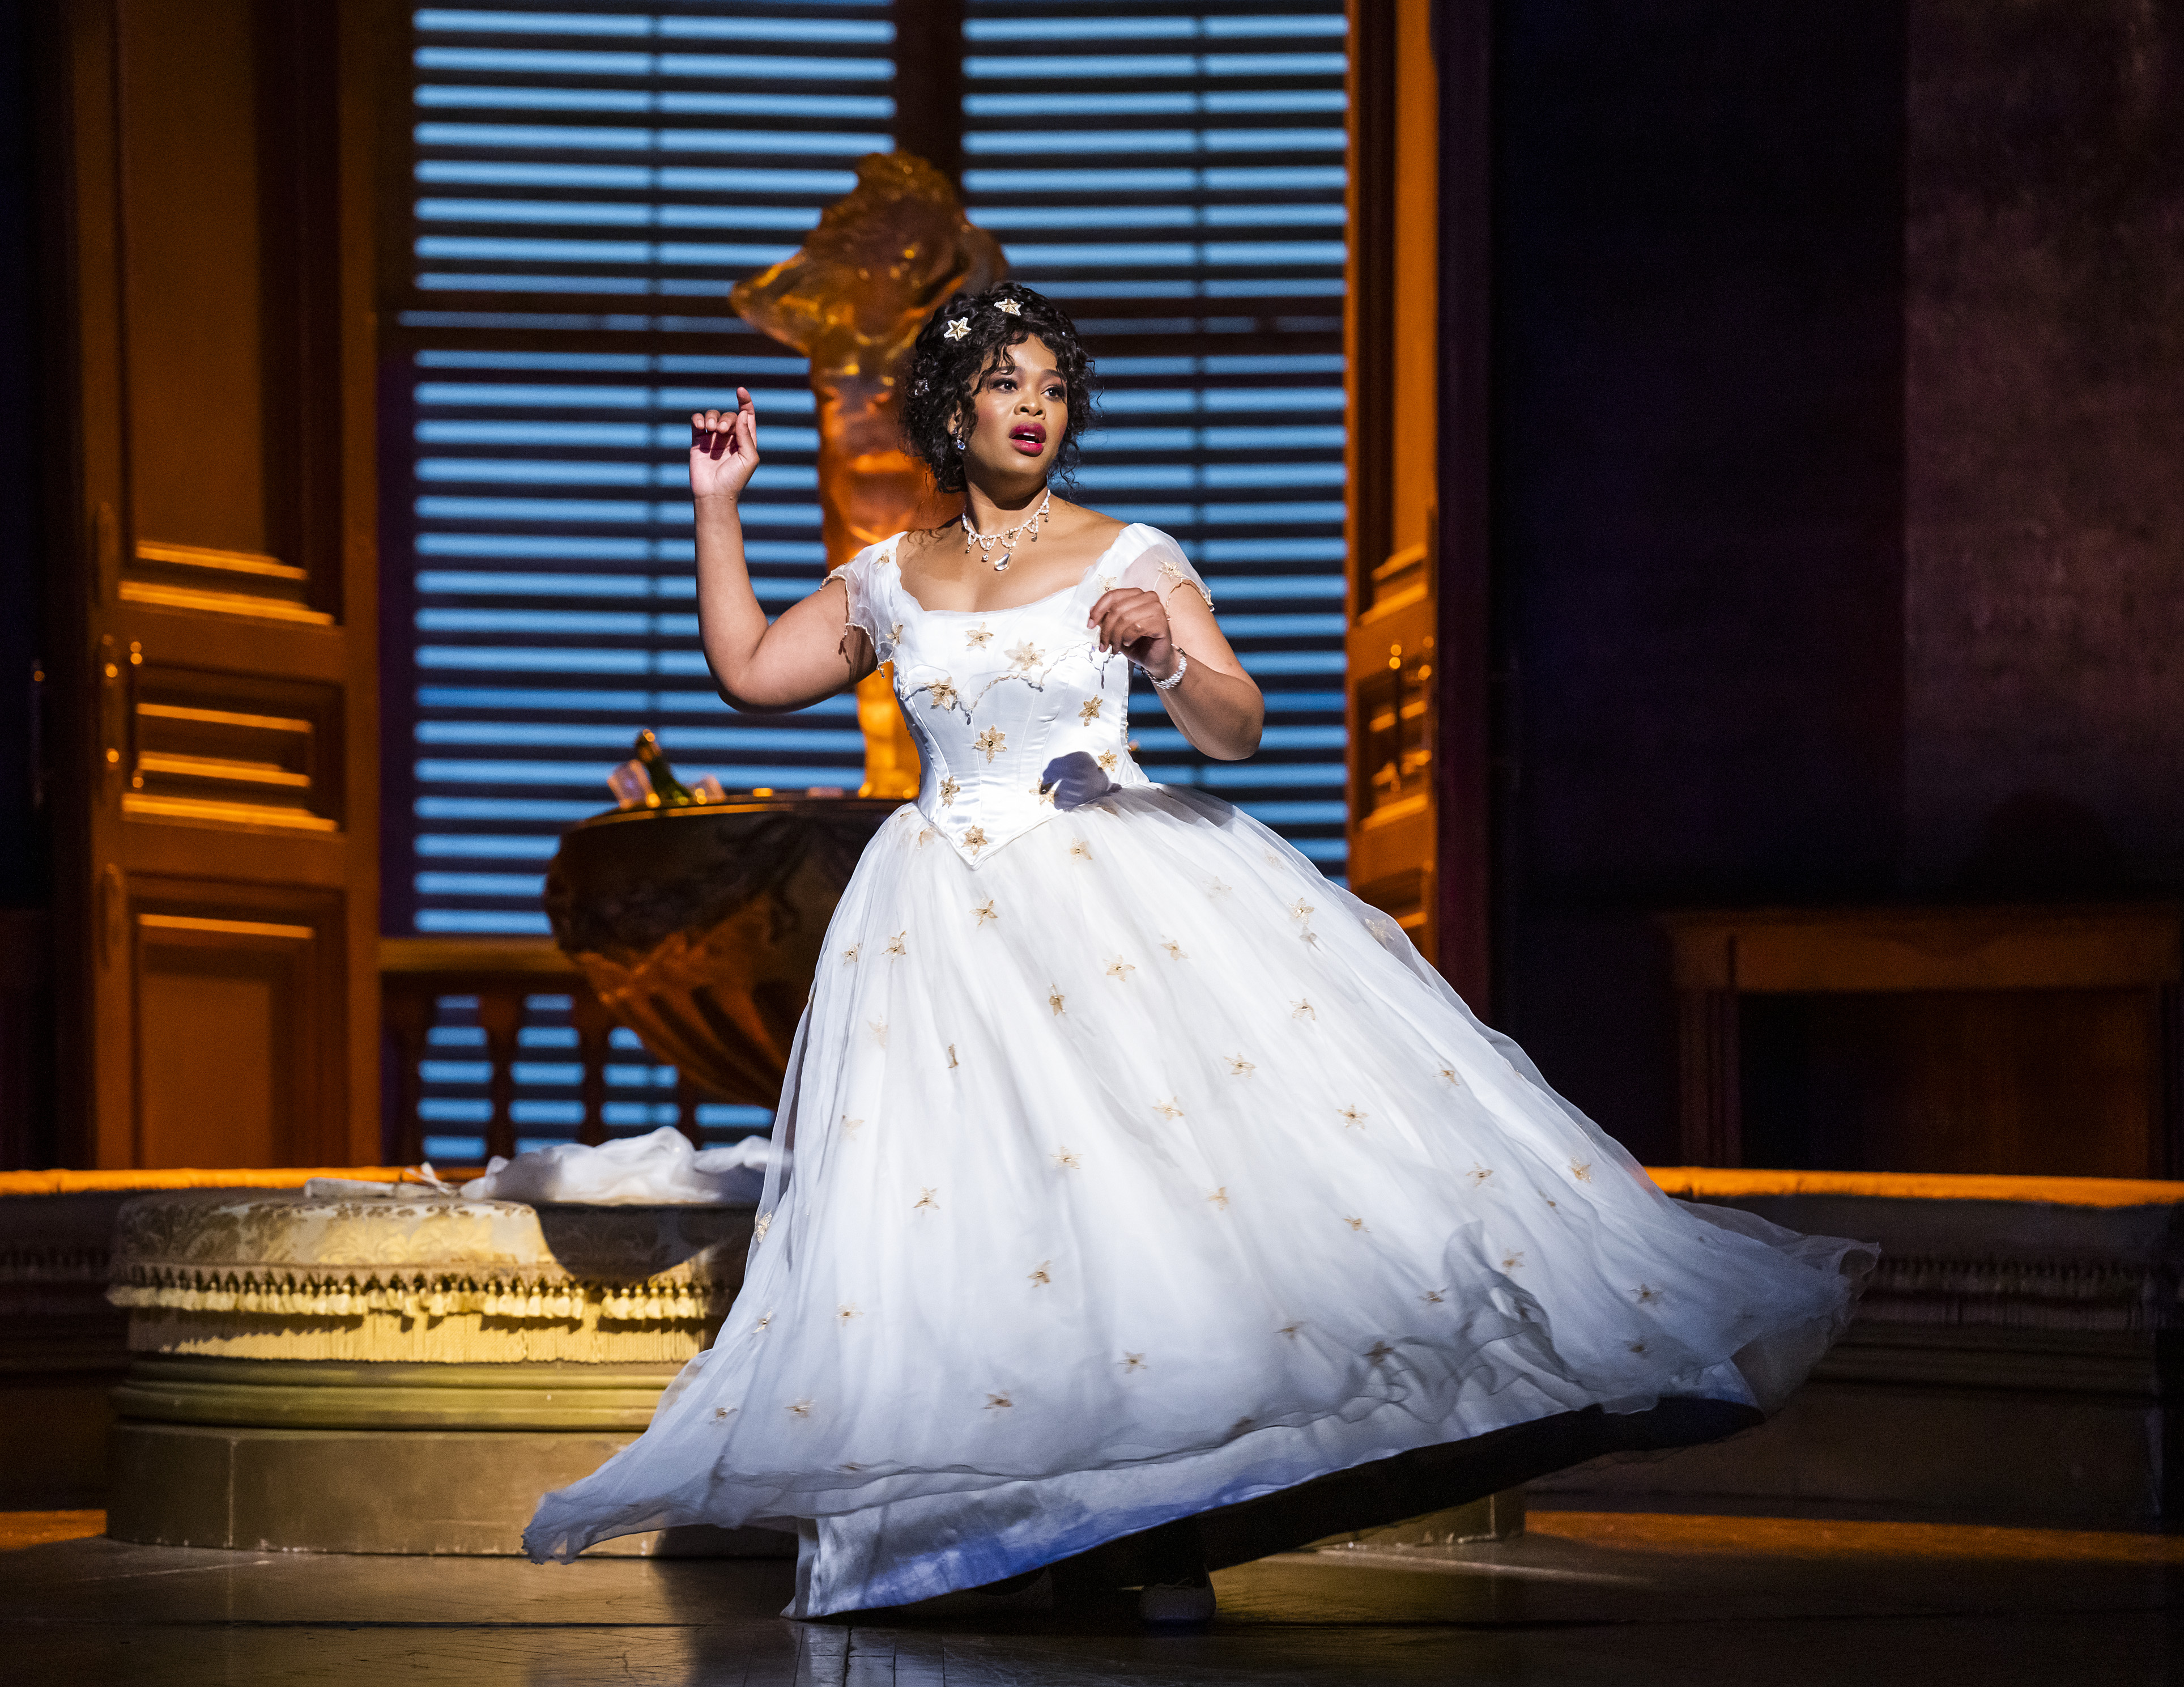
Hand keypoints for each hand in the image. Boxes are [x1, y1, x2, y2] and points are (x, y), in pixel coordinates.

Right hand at [690, 388, 759, 504]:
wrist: (713, 494)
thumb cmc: (734, 480)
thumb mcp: (748, 458)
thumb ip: (746, 435)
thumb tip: (742, 414)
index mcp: (745, 440)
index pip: (747, 415)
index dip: (745, 401)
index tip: (740, 391)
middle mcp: (730, 438)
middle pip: (729, 415)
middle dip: (726, 418)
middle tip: (722, 430)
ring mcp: (713, 439)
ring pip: (713, 416)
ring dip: (712, 417)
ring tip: (710, 428)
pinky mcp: (698, 442)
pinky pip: (697, 422)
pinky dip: (698, 419)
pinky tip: (700, 425)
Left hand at [1088, 587, 1177, 679]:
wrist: (1154, 660)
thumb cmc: (1137, 644)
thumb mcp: (1116, 630)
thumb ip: (1106, 618)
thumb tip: (1092, 611)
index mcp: (1136, 594)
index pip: (1112, 595)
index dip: (1098, 610)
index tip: (1090, 625)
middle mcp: (1148, 597)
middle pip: (1117, 608)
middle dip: (1106, 630)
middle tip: (1102, 645)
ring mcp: (1156, 608)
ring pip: (1125, 618)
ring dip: (1116, 637)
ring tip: (1114, 648)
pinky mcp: (1161, 622)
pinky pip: (1137, 627)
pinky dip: (1128, 638)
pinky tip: (1129, 643)